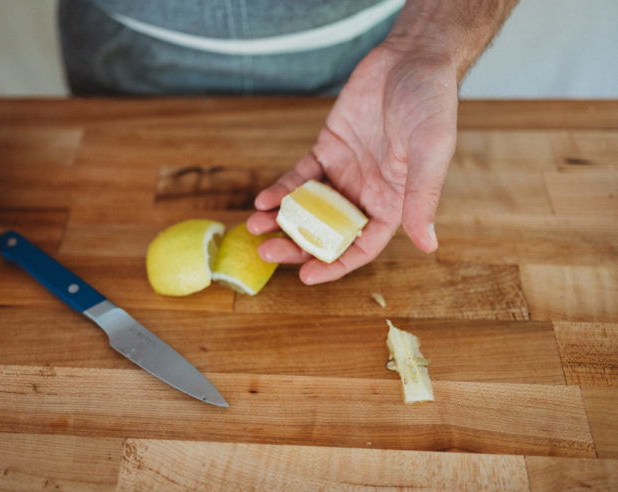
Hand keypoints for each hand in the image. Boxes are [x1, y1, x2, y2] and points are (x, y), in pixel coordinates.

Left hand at [247, 43, 457, 284]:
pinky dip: (281, 190)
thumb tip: (428, 245)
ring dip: (283, 221)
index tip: (305, 277)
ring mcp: (344, 173)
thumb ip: (422, 198)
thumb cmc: (431, 104)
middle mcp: (366, 194)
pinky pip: (300, 177)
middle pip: (327, 232)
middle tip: (269, 252)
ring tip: (256, 228)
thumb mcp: (430, 153)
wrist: (411, 58)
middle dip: (297, 246)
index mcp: (394, 204)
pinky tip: (262, 200)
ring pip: (308, 208)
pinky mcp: (327, 150)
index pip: (361, 247)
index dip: (335, 265)